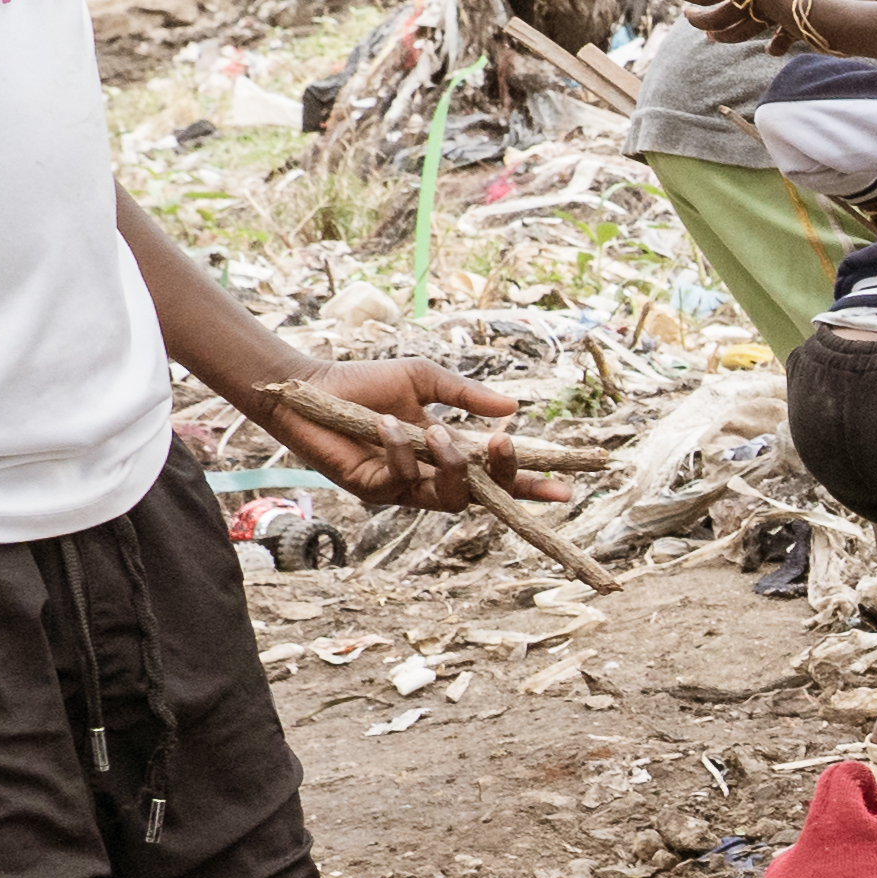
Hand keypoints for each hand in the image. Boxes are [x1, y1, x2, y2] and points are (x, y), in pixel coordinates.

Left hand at [268, 356, 544, 513]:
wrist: (311, 389)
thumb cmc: (364, 382)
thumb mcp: (424, 379)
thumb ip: (467, 396)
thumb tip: (514, 409)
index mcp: (447, 452)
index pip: (496, 476)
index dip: (529, 484)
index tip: (565, 489)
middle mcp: (430, 476)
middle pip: (482, 496)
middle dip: (505, 482)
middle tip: (508, 450)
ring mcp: (404, 489)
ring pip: (448, 497)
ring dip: (450, 466)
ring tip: (437, 432)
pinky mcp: (373, 492)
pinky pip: (401, 480)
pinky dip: (398, 451)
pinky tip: (386, 424)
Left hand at [678, 0, 853, 49]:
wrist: (814, 10)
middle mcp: (750, 7)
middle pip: (716, 19)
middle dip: (699, 19)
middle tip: (688, 15)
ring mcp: (768, 19)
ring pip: (739, 33)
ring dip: (723, 35)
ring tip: (713, 36)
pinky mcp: (788, 25)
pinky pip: (777, 39)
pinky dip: (772, 46)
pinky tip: (770, 50)